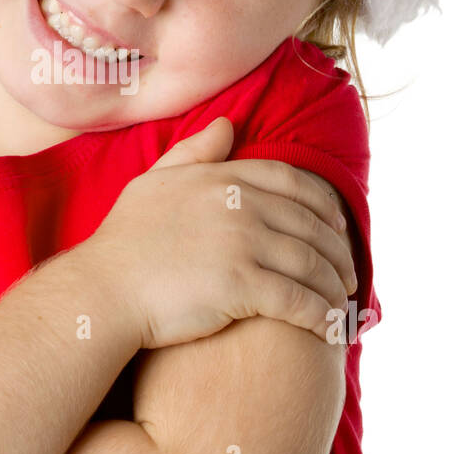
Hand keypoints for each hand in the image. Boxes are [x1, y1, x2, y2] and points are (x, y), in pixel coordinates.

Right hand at [84, 117, 356, 349]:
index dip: (325, 205)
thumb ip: (194, 152)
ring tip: (343, 303)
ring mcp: (241, 245)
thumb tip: (228, 124)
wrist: (103, 290)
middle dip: (339, 252)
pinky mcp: (241, 287)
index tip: (339, 226)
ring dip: (336, 286)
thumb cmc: (124, 240)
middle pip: (311, 225)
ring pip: (312, 264)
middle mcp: (239, 206)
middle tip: (350, 274)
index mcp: (223, 177)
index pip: (295, 183)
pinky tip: (330, 329)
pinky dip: (323, 315)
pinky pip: (298, 301)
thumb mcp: (155, 182)